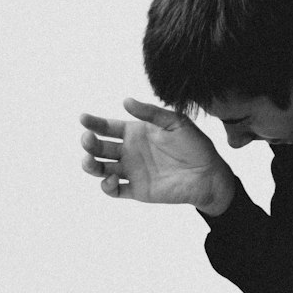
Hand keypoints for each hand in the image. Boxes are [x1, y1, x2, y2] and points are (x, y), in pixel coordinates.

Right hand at [80, 98, 233, 206]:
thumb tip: (125, 101)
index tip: (84, 119)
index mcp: (135, 133)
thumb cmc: (195, 145)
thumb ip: (151, 113)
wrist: (209, 174)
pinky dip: (107, 186)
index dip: (94, 123)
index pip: (108, 127)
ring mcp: (132, 171)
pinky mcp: (137, 190)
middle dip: (89, 143)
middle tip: (88, 139)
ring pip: (101, 169)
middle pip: (99, 148)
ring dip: (90, 165)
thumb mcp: (175, 122)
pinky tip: (112, 178)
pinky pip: (115, 191)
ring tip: (90, 161)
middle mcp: (129, 152)